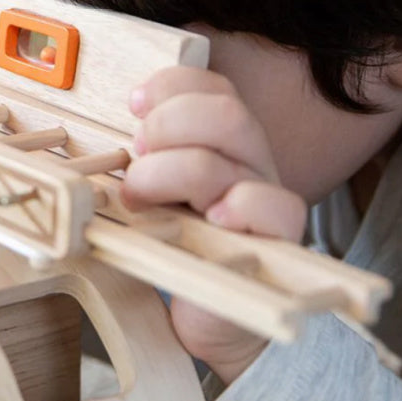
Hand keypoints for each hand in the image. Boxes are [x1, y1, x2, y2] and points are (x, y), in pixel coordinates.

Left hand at [124, 66, 306, 383]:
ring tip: (140, 198)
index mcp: (221, 139)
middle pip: (226, 109)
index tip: (133, 105)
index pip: (212, 85)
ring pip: (230, 151)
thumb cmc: (172, 242)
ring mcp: (265, 194)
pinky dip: (238, 205)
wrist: (206, 315)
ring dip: (170, 169)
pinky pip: (274, 204)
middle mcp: (248, 158)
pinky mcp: (278, 238)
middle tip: (136, 156)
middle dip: (166, 124)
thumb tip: (123, 114)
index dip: (170, 85)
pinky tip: (212, 218)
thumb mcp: (149, 186)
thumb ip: (142, 150)